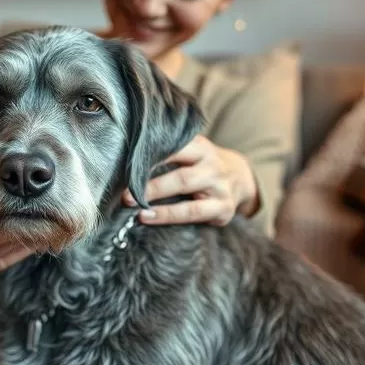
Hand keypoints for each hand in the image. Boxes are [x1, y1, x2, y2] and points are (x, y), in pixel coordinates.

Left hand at [121, 135, 258, 226]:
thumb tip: (123, 157)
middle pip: (180, 175)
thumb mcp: (191, 152)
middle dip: (151, 184)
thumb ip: (167, 153)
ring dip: (160, 202)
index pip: (174, 148)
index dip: (150, 157)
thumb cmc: (201, 165)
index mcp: (200, 147)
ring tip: (136, 208)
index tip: (127, 166)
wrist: (240, 178)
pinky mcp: (223, 208)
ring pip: (187, 194)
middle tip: (126, 195)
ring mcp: (220, 188)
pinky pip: (193, 214)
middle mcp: (212, 165)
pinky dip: (170, 216)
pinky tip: (150, 218)